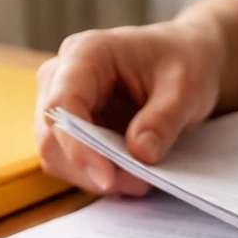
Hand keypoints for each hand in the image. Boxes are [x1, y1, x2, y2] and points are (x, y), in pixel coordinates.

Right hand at [35, 18, 225, 195]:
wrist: (185, 58)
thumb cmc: (183, 62)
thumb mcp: (185, 88)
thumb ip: (164, 119)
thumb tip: (140, 153)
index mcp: (85, 54)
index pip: (62, 104)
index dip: (78, 146)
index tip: (107, 178)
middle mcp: (62, 77)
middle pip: (52, 136)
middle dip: (90, 168)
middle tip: (138, 183)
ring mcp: (63, 104)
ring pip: (57, 155)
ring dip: (94, 177)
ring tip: (140, 179)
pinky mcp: (72, 129)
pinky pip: (71, 163)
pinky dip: (98, 176)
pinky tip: (131, 176)